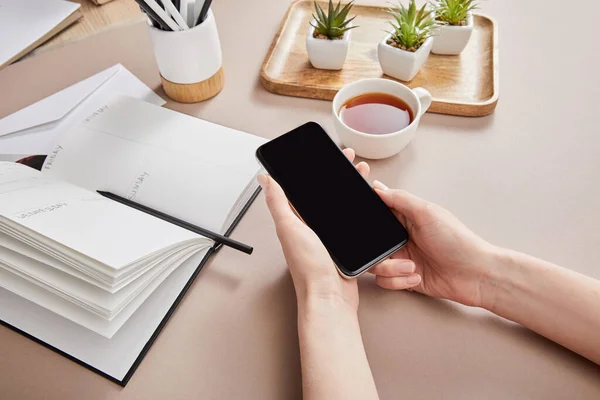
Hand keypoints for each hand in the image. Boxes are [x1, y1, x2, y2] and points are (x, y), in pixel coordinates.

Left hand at [258, 149, 369, 312]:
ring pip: (340, 205)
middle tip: (350, 160)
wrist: (330, 298)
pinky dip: (359, 209)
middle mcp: (310, 226)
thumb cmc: (309, 269)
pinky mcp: (343, 245)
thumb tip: (265, 179)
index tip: (325, 154)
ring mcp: (327, 235)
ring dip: (351, 189)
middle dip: (338, 175)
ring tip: (362, 175)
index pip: (302, 187)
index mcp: (295, 220)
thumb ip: (278, 203)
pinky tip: (367, 203)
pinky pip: (350, 221)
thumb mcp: (290, 229)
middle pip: (325, 193)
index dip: (314, 169)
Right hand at [370, 181, 495, 307]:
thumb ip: (400, 199)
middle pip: (369, 242)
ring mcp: (401, 258)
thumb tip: (378, 187)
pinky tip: (416, 277)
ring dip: (391, 269)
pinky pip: (384, 281)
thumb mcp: (427, 213)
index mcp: (405, 218)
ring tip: (411, 267)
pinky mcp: (403, 278)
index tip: (361, 218)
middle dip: (377, 251)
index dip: (367, 213)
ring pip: (375, 264)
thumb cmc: (458, 241)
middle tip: (393, 251)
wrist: (475, 275)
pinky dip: (399, 281)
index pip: (377, 212)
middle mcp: (400, 237)